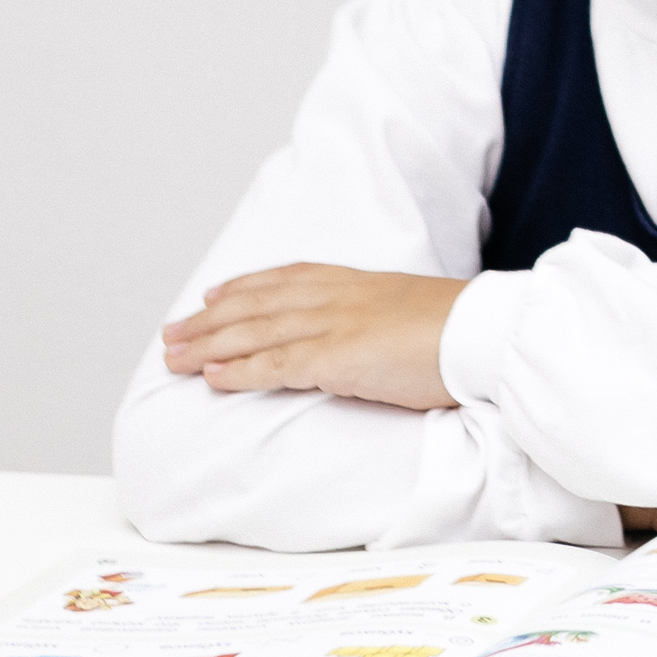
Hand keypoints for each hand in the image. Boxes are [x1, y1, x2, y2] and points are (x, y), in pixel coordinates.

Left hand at [162, 265, 467, 411]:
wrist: (484, 333)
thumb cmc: (461, 332)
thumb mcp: (414, 313)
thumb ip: (382, 322)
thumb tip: (371, 341)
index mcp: (359, 284)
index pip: (288, 279)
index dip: (246, 286)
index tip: (215, 294)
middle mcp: (339, 297)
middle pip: (258, 304)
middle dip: (210, 320)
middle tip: (173, 333)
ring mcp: (336, 325)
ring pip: (255, 332)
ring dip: (208, 346)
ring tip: (173, 358)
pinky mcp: (337, 357)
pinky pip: (276, 365)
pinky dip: (239, 370)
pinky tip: (211, 377)